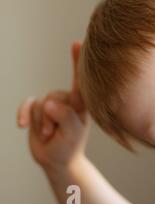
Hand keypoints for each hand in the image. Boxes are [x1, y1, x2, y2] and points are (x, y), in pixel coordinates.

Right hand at [17, 42, 89, 170]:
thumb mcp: (72, 133)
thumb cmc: (70, 146)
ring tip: (51, 135)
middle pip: (54, 96)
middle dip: (51, 119)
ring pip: (40, 103)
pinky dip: (25, 115)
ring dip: (42, 123)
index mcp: (82, 103)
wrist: (56, 161)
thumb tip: (49, 102)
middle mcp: (68, 99)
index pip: (80, 80)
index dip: (78, 61)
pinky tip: (23, 125)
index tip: (77, 42)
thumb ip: (65, 117)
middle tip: (58, 134)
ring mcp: (52, 104)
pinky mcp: (38, 109)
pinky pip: (27, 104)